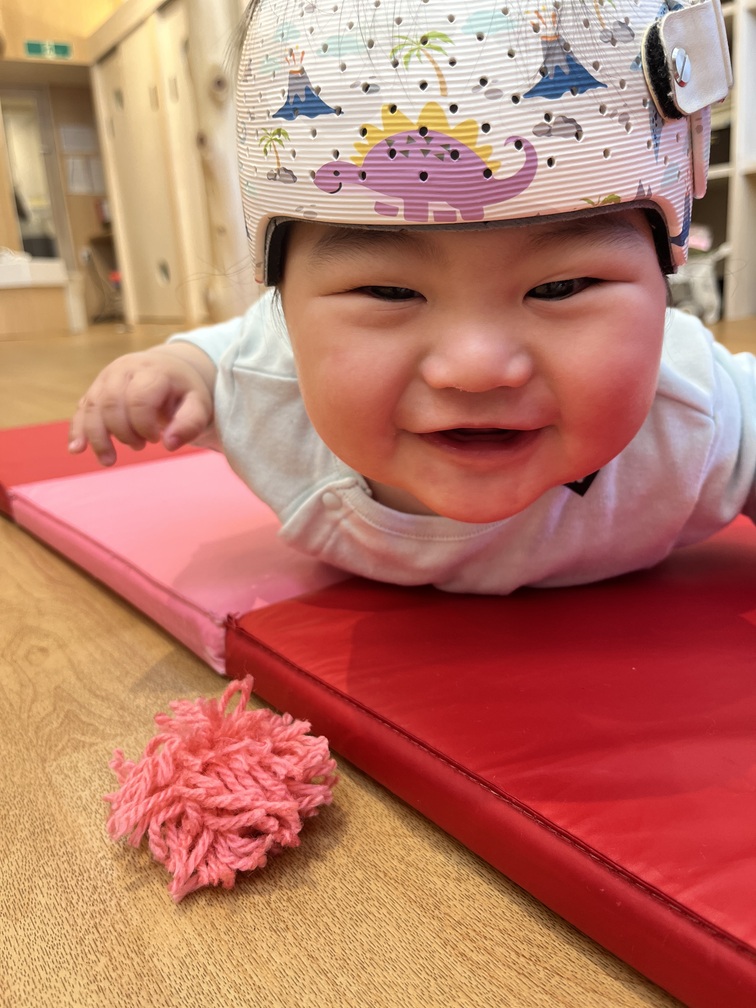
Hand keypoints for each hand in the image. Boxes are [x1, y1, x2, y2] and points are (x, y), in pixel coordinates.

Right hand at [68, 345, 215, 465]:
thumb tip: (169, 445)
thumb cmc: (183, 391)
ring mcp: (106, 378)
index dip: (144, 425)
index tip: (157, 439)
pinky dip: (77, 431)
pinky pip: (81, 410)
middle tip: (140, 446)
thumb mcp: (198, 404)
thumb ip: (190, 424)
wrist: (169, 368)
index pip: (139, 400)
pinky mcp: (96, 390)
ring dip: (98, 438)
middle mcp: (124, 370)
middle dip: (123, 433)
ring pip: (92, 407)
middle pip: (111, 404)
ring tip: (109, 461)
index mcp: (152, 371)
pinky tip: (76, 450)